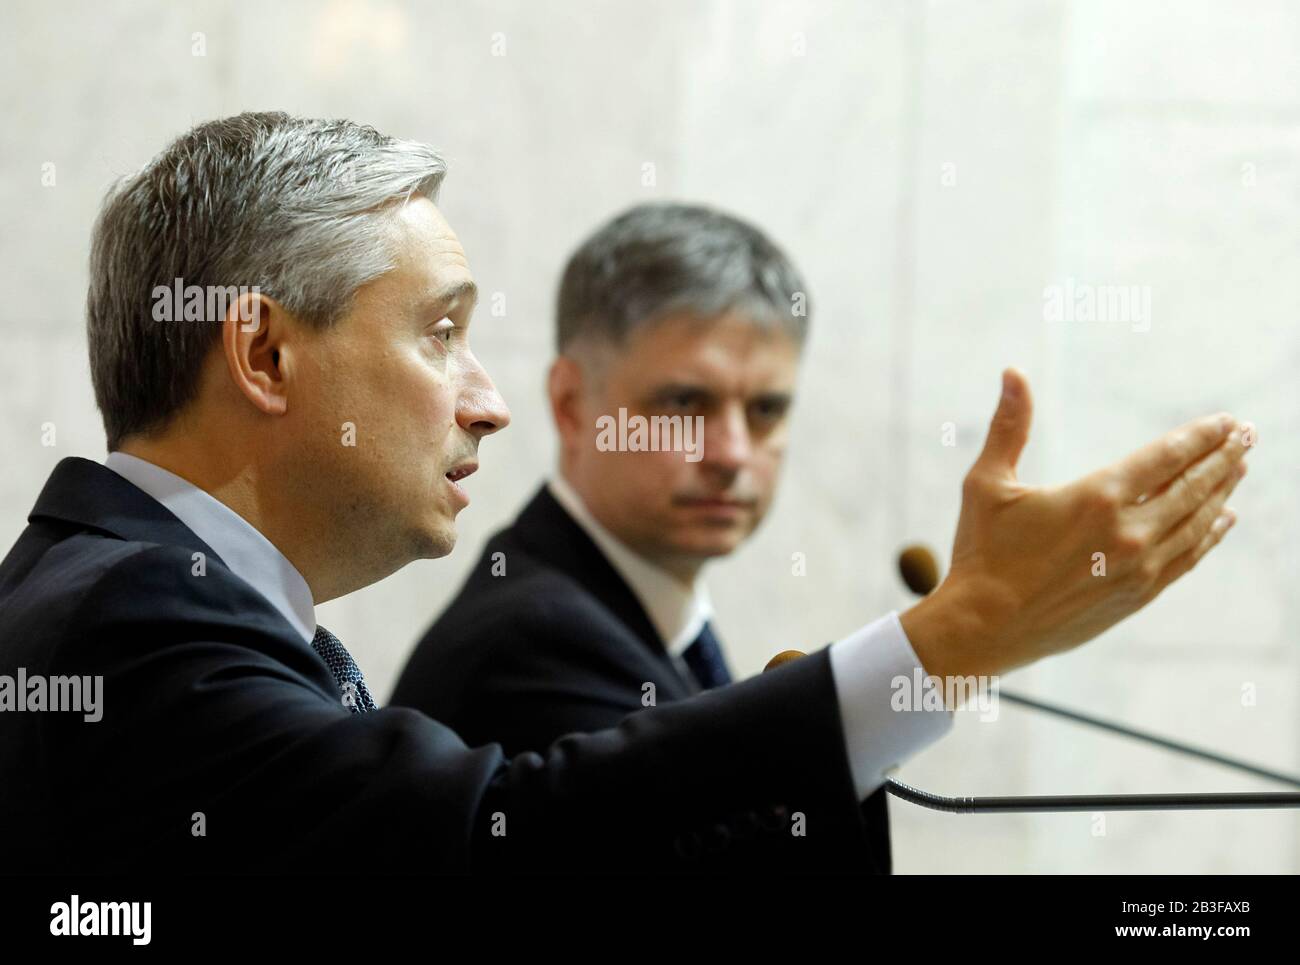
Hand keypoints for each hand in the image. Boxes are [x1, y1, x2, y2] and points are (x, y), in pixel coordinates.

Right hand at [901, 367, 1253, 679]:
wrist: (984, 627)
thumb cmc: (980, 553)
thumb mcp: (988, 483)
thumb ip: (1009, 426)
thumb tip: (1013, 372)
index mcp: (1097, 496)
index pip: (1166, 456)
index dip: (1200, 435)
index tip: (1226, 421)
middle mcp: (1128, 531)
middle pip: (1193, 485)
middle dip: (1224, 457)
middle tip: (1248, 435)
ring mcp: (1139, 566)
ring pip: (1197, 521)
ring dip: (1223, 491)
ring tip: (1241, 468)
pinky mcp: (1137, 595)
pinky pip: (1188, 558)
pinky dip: (1210, 535)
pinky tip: (1223, 520)